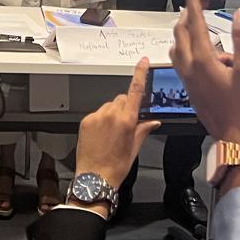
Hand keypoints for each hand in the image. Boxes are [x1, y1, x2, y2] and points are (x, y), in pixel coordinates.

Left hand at [74, 57, 161, 189]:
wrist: (95, 178)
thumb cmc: (116, 167)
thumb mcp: (134, 149)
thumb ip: (143, 130)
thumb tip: (153, 122)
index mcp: (126, 120)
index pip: (136, 90)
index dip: (140, 73)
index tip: (143, 62)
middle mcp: (111, 114)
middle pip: (122, 98)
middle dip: (126, 107)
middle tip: (126, 124)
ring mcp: (97, 116)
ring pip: (109, 105)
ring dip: (113, 113)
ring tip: (111, 133)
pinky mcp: (86, 120)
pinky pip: (97, 113)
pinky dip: (101, 119)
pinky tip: (102, 135)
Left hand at [171, 0, 239, 154]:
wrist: (238, 141)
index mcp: (203, 60)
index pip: (195, 22)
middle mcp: (190, 69)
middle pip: (181, 34)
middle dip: (187, 16)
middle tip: (196, 3)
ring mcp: (188, 81)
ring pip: (178, 49)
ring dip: (185, 35)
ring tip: (199, 28)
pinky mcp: (192, 92)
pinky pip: (183, 64)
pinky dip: (189, 52)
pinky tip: (207, 57)